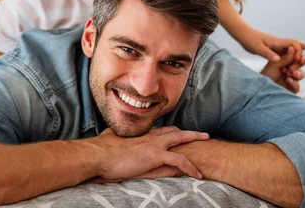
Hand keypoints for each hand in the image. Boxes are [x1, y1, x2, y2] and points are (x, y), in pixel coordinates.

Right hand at [89, 127, 208, 182]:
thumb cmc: (100, 150)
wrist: (98, 154)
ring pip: (180, 139)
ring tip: (207, 141)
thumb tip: (108, 139)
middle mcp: (148, 136)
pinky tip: (197, 174)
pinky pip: (179, 160)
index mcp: (138, 134)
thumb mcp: (109, 140)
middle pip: (173, 131)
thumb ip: (114, 139)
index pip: (159, 130)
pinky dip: (190, 167)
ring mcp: (153, 144)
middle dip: (187, 132)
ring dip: (195, 139)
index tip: (175, 134)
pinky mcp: (155, 155)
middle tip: (200, 133)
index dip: (169, 132)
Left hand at [236, 26, 304, 63]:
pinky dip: (287, 60)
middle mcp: (279, 43)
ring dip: (293, 60)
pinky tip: (287, 68)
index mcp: (277, 42)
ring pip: (290, 52)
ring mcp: (277, 46)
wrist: (242, 34)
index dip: (298, 52)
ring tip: (293, 70)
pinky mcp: (273, 50)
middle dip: (299, 57)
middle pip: (295, 49)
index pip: (294, 44)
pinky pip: (284, 55)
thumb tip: (278, 60)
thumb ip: (267, 54)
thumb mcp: (257, 48)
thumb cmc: (249, 40)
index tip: (295, 61)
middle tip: (295, 69)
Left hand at [261, 46, 304, 92]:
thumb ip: (284, 58)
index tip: (297, 54)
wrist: (260, 87)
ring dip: (298, 72)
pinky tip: (288, 79)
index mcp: (287, 60)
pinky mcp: (292, 88)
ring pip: (301, 74)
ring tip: (291, 72)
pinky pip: (297, 85)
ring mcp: (292, 78)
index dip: (299, 53)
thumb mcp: (274, 64)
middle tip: (302, 60)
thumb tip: (292, 48)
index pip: (297, 54)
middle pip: (301, 63)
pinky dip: (294, 82)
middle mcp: (291, 68)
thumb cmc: (266, 74)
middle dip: (302, 61)